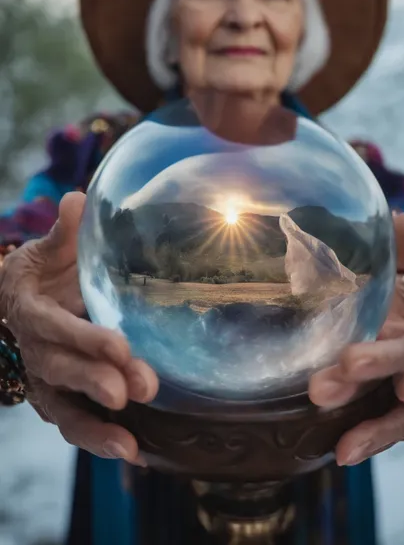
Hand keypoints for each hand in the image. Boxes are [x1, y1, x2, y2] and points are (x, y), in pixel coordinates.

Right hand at [0, 192, 158, 464]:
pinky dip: (99, 440)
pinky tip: (133, 453)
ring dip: (95, 429)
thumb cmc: (41, 273)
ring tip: (129, 447)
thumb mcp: (47, 250)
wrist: (19, 303)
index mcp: (33, 312)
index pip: (55, 327)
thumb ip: (63, 233)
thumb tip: (78, 199)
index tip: (119, 345)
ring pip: (64, 409)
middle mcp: (37, 351)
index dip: (83, 337)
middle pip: (63, 371)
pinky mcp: (59, 399)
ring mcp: (46, 381)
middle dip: (97, 381)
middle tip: (135, 390)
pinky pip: (75, 424)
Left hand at [309, 213, 403, 465]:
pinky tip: (343, 452)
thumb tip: (400, 219)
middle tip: (323, 388)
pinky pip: (394, 427)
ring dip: (375, 430)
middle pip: (400, 379)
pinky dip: (374, 439)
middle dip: (365, 384)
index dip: (393, 358)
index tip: (375, 369)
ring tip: (346, 448)